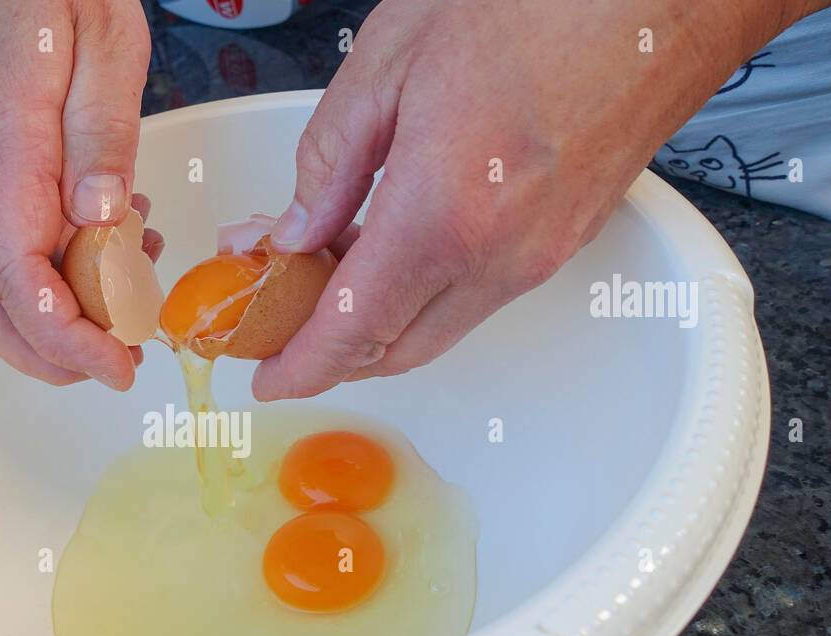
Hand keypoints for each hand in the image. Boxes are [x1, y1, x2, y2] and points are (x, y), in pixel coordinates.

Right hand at [0, 0, 159, 389]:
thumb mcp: (103, 45)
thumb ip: (102, 136)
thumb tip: (103, 219)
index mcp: (6, 155)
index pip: (19, 281)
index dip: (66, 339)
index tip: (118, 367)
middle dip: (51, 355)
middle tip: (118, 361)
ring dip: (54, 324)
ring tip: (128, 307)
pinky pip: (14, 254)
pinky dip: (60, 281)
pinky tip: (115, 253)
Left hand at [253, 0, 808, 399]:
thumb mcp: (389, 62)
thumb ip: (329, 162)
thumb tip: (295, 232)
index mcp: (444, 212)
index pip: (353, 329)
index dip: (302, 366)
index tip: (266, 378)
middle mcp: (499, 256)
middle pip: (394, 349)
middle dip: (328, 352)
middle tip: (277, 320)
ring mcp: (539, 256)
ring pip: (435, 329)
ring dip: (374, 321)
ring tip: (322, 272)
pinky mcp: (564, 243)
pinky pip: (473, 299)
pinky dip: (419, 295)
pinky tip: (387, 251)